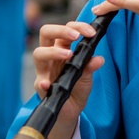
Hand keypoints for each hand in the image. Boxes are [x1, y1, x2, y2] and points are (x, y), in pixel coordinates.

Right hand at [33, 21, 103, 138]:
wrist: (70, 111)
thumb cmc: (76, 88)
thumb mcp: (87, 77)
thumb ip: (91, 66)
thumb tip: (99, 59)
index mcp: (62, 48)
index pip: (66, 30)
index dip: (78, 27)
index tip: (91, 32)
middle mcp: (51, 57)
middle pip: (46, 33)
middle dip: (60, 30)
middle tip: (76, 36)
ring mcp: (44, 71)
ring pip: (38, 54)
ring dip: (53, 52)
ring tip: (68, 55)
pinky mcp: (41, 88)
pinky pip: (38, 83)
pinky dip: (43, 82)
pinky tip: (48, 84)